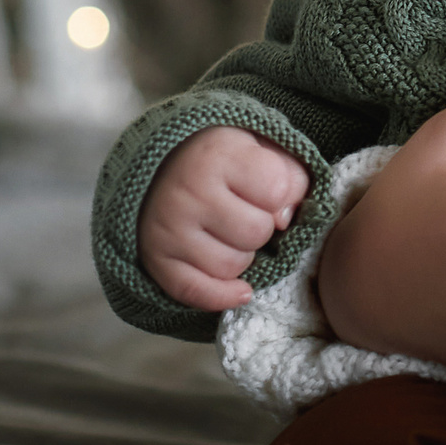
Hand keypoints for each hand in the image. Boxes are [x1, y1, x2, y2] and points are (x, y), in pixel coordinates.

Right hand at [138, 125, 311, 311]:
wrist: (161, 166)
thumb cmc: (223, 161)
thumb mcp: (262, 148)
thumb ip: (290, 176)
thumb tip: (286, 221)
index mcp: (218, 154)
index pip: (277, 191)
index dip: (283, 194)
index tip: (267, 187)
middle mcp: (188, 190)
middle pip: (256, 233)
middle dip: (262, 228)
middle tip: (245, 213)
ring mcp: (168, 227)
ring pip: (231, 266)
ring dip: (242, 257)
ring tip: (229, 234)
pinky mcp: (155, 258)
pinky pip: (197, 292)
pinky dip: (223, 296)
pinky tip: (239, 288)